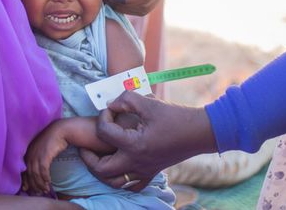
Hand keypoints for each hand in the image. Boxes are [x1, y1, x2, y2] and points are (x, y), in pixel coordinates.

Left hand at [22, 120, 68, 194]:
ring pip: (36, 174)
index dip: (25, 180)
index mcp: (27, 152)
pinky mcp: (45, 155)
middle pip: (29, 174)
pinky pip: (43, 170)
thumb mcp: (40, 148)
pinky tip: (49, 182)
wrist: (60, 130)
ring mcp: (37, 154)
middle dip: (34, 185)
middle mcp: (30, 153)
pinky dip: (45, 178)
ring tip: (45, 190)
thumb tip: (35, 171)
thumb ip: (36, 157)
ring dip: (40, 184)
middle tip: (39, 192)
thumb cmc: (51, 139)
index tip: (27, 188)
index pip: (23, 170)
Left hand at [80, 91, 216, 190]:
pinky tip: (118, 165)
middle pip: (101, 169)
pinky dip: (120, 179)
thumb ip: (126, 99)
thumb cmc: (175, 116)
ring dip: (100, 170)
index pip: (104, 132)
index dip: (103, 116)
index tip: (110, 108)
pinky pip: (131, 185)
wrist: (199, 132)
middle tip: (85, 144)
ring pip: (113, 182)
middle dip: (88, 156)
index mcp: (134, 145)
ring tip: (97, 156)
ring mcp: (144, 171)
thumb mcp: (149, 102)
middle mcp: (137, 162)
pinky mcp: (151, 172)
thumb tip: (110, 104)